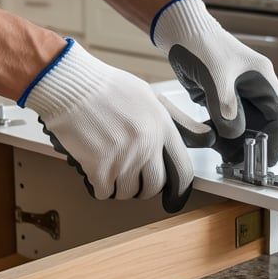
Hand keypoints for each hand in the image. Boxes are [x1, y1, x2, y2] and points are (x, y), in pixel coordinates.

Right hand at [20, 40, 213, 212]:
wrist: (71, 85)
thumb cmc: (106, 87)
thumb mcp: (150, 96)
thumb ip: (175, 119)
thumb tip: (205, 136)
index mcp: (162, 126)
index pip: (183, 170)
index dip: (177, 187)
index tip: (171, 193)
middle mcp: (146, 144)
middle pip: (153, 186)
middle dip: (142, 188)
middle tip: (131, 179)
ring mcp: (123, 157)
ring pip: (127, 192)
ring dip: (117, 187)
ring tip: (109, 170)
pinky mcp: (99, 166)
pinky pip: (104, 192)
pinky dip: (99, 187)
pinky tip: (94, 171)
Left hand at [152, 0, 277, 164]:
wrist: (180, 32)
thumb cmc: (201, 45)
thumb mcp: (215, 77)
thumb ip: (225, 107)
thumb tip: (233, 133)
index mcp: (262, 79)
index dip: (277, 140)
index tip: (269, 160)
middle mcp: (254, 89)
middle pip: (263, 125)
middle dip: (254, 145)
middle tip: (241, 163)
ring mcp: (237, 95)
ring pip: (244, 127)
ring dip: (236, 142)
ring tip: (225, 157)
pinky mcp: (221, 99)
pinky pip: (226, 123)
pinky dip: (220, 135)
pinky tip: (211, 142)